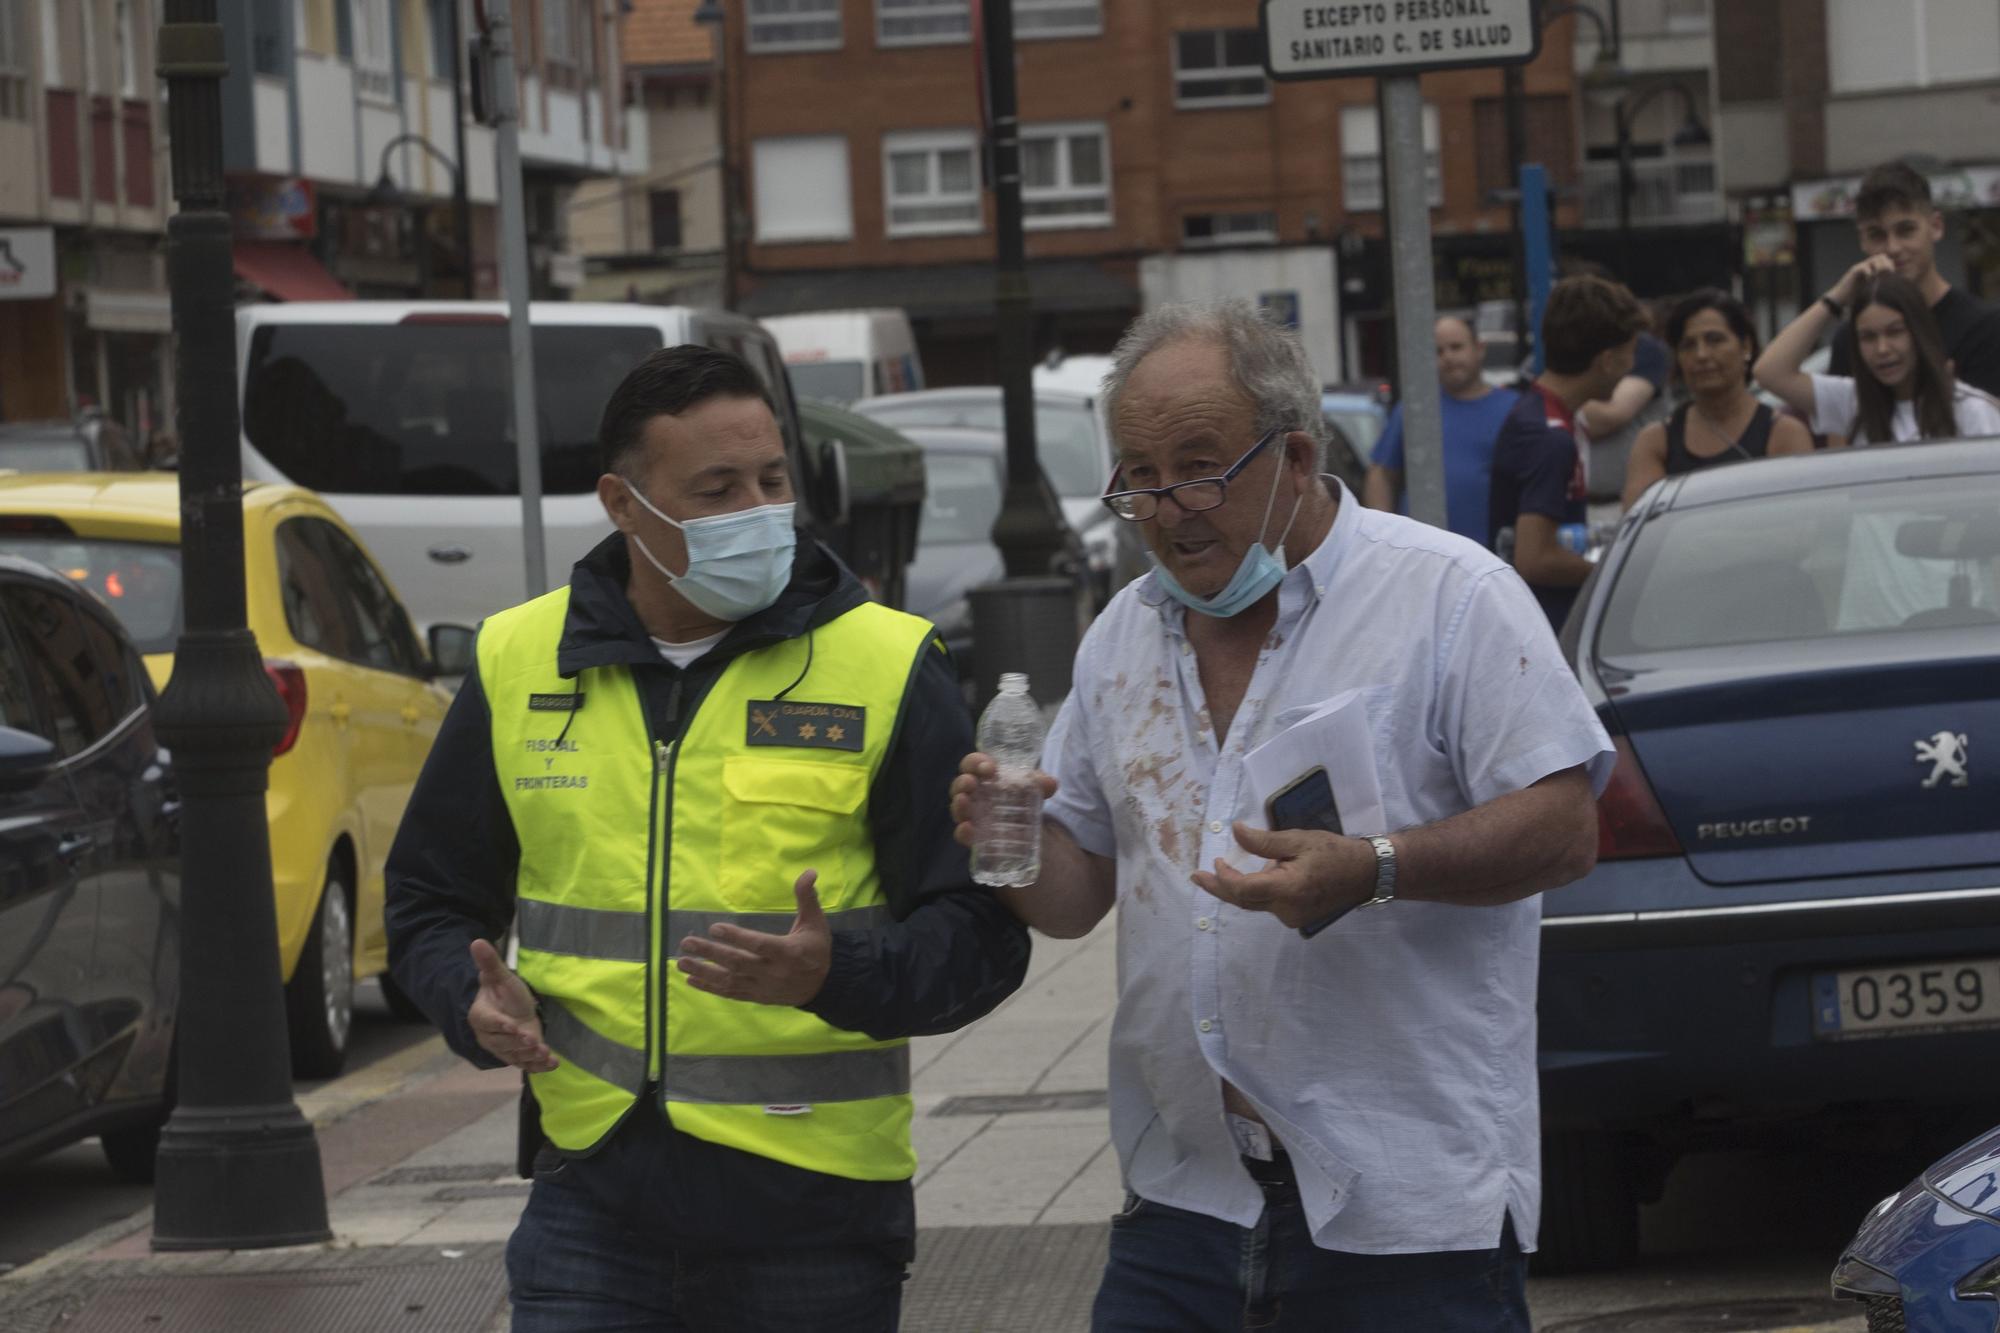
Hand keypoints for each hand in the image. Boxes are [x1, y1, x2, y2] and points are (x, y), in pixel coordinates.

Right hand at [468, 938, 557, 1072]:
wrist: (513, 1009)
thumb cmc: (505, 992)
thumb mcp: (500, 976)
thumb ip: (489, 963)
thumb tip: (477, 941)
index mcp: (481, 1016)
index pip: (489, 1022)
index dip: (501, 1025)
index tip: (514, 1026)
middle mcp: (489, 1036)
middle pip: (502, 1043)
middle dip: (519, 1043)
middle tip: (534, 1041)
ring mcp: (503, 1049)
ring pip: (514, 1056)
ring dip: (530, 1057)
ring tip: (546, 1054)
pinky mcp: (517, 1057)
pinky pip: (526, 1064)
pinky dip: (539, 1067)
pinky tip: (552, 1064)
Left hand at [678, 870, 831, 1005]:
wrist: (824, 986)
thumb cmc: (816, 949)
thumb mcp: (815, 922)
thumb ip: (807, 897)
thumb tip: (809, 871)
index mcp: (788, 952)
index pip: (758, 945)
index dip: (736, 937)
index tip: (714, 927)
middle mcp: (773, 973)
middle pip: (737, 963)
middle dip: (710, 953)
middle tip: (687, 942)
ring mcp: (762, 987)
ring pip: (729, 980)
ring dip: (703, 972)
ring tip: (681, 962)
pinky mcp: (756, 996)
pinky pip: (730, 993)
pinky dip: (710, 987)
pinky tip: (691, 979)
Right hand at [950, 752, 1059, 848]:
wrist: (1029, 830)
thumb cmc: (1023, 800)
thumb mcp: (1034, 790)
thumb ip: (1040, 784)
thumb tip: (1050, 784)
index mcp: (984, 777)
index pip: (972, 764)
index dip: (976, 762)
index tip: (990, 768)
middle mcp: (974, 794)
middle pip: (959, 785)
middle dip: (963, 782)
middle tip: (972, 783)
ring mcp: (972, 816)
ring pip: (958, 808)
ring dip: (959, 804)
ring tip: (964, 801)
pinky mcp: (975, 837)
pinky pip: (962, 834)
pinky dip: (963, 831)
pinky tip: (968, 828)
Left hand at [1190, 824, 1372, 930]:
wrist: (1367, 873)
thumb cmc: (1335, 852)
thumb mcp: (1298, 840)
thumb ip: (1264, 842)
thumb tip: (1235, 832)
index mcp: (1287, 890)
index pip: (1243, 890)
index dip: (1223, 878)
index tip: (1214, 861)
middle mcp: (1286, 911)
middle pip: (1243, 902)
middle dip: (1218, 888)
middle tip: (1197, 877)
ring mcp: (1292, 918)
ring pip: (1254, 905)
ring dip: (1236, 889)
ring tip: (1220, 871)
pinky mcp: (1296, 917)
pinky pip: (1267, 905)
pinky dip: (1254, 892)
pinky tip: (1248, 878)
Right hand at [1828, 254, 1894, 307]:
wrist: (1840, 301)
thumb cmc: (1853, 300)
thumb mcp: (1869, 297)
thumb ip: (1876, 297)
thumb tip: (1882, 305)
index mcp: (1873, 273)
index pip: (1886, 261)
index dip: (1891, 266)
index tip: (1891, 276)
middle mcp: (1867, 268)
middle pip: (1882, 256)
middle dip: (1887, 265)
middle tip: (1886, 275)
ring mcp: (1860, 269)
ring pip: (1875, 258)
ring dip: (1879, 267)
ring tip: (1877, 277)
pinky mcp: (1853, 272)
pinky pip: (1864, 267)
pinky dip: (1869, 273)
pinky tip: (1868, 280)